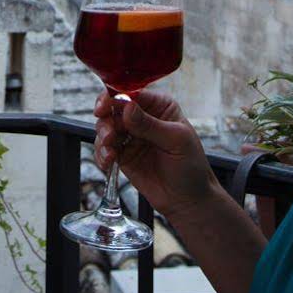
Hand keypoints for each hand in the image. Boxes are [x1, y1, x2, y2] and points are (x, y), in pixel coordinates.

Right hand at [94, 89, 215, 220]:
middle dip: (106, 120)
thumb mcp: (176, 141)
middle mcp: (142, 117)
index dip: (114, 97)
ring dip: (102, 138)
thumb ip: (150, 125)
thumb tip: (127, 107)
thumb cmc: (191, 166)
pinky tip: (108, 163)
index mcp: (159, 106)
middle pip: (113, 108)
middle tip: (108, 136)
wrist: (188, 199)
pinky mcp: (122, 155)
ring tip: (111, 153)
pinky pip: (103, 149)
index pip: (132, 93)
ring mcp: (130, 136)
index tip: (103, 107)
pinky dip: (101, 155)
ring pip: (105, 127)